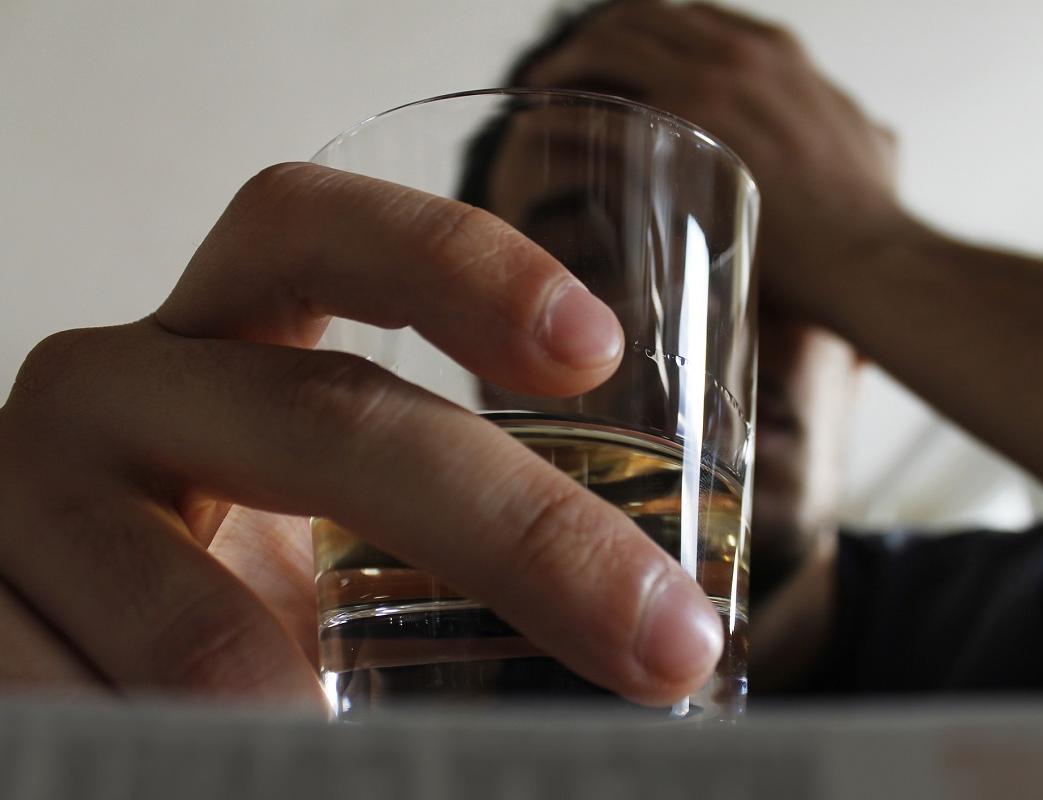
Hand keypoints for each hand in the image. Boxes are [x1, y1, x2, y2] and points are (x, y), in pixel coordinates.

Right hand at [0, 164, 721, 706]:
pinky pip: (96, 719)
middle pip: (327, 419)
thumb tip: (656, 640)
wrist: (57, 641)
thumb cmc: (222, 569)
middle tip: (658, 644)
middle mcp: (115, 388)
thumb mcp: (325, 522)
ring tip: (391, 776)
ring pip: (207, 633)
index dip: (457, 261)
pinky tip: (266, 776)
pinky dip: (198, 766)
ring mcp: (24, 504)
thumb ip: (439, 540)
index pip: (316, 229)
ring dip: (323, 719)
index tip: (595, 345)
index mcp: (216, 337)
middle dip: (521, 538)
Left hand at [525, 0, 906, 319]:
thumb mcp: (868, 140)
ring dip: (567, 65)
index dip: (635, 31)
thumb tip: (864, 133)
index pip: (683, 15)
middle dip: (589, 41)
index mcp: (774, 51)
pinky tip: (542, 132)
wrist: (868, 256)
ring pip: (610, 48)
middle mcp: (737, 55)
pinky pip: (599, 111)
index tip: (609, 58)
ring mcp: (706, 92)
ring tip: (540, 95)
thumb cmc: (870, 214)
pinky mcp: (680, 143)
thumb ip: (839, 122)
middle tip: (557, 75)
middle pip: (638, 18)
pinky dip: (563, 114)